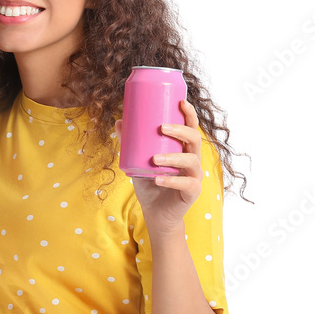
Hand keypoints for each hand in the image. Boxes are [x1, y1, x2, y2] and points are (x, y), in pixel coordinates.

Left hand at [117, 100, 202, 235]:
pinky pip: (186, 184)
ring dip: (173, 158)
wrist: (155, 212)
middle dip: (181, 130)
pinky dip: (171, 181)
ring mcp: (194, 176)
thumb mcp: (137, 161)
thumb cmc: (149, 183)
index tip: (181, 102)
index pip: (191, 127)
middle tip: (162, 128)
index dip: (189, 114)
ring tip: (155, 159)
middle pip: (195, 139)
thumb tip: (119, 121)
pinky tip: (158, 179)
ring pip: (191, 161)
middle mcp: (192, 160)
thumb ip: (130, 143)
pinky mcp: (192, 192)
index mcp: (182, 149)